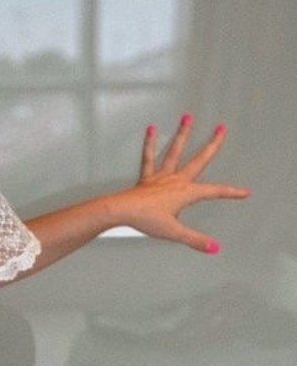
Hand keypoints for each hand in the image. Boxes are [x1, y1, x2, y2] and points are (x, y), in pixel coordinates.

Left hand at [110, 114, 249, 251]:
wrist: (121, 211)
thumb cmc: (146, 219)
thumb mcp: (174, 232)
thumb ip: (195, 240)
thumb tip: (214, 248)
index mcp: (186, 192)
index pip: (214, 191)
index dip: (231, 193)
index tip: (244, 192)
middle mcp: (176, 180)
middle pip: (198, 159)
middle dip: (212, 144)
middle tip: (221, 128)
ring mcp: (161, 176)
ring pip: (174, 151)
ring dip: (182, 134)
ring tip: (187, 117)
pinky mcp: (147, 177)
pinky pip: (149, 157)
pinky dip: (149, 143)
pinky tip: (151, 129)